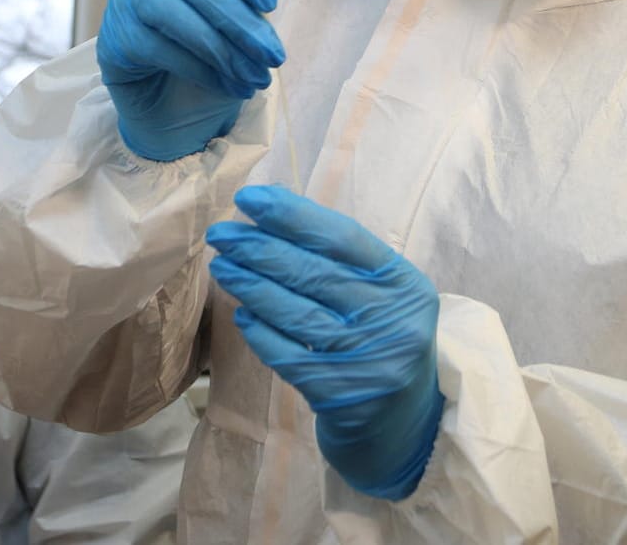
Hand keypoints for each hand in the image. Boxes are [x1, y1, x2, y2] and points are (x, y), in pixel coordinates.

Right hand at [96, 0, 291, 161]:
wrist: (178, 106)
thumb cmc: (216, 51)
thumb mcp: (245, 18)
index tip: (270, 1)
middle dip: (240, 20)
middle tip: (274, 55)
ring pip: (171, 12)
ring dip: (222, 49)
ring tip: (256, 77)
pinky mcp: (114, 36)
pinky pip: (155, 46)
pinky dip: (199, 69)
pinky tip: (229, 85)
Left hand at [207, 185, 444, 500]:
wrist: (405, 426)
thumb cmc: (383, 344)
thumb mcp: (383, 299)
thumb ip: (344, 265)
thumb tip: (272, 222)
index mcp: (404, 283)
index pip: (343, 237)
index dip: (294, 216)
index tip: (250, 199)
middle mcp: (391, 318)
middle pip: (314, 273)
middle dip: (260, 248)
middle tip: (221, 234)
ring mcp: (365, 357)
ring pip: (296, 312)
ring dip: (251, 286)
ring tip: (221, 267)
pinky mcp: (339, 393)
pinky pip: (288, 355)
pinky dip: (261, 332)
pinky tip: (241, 315)